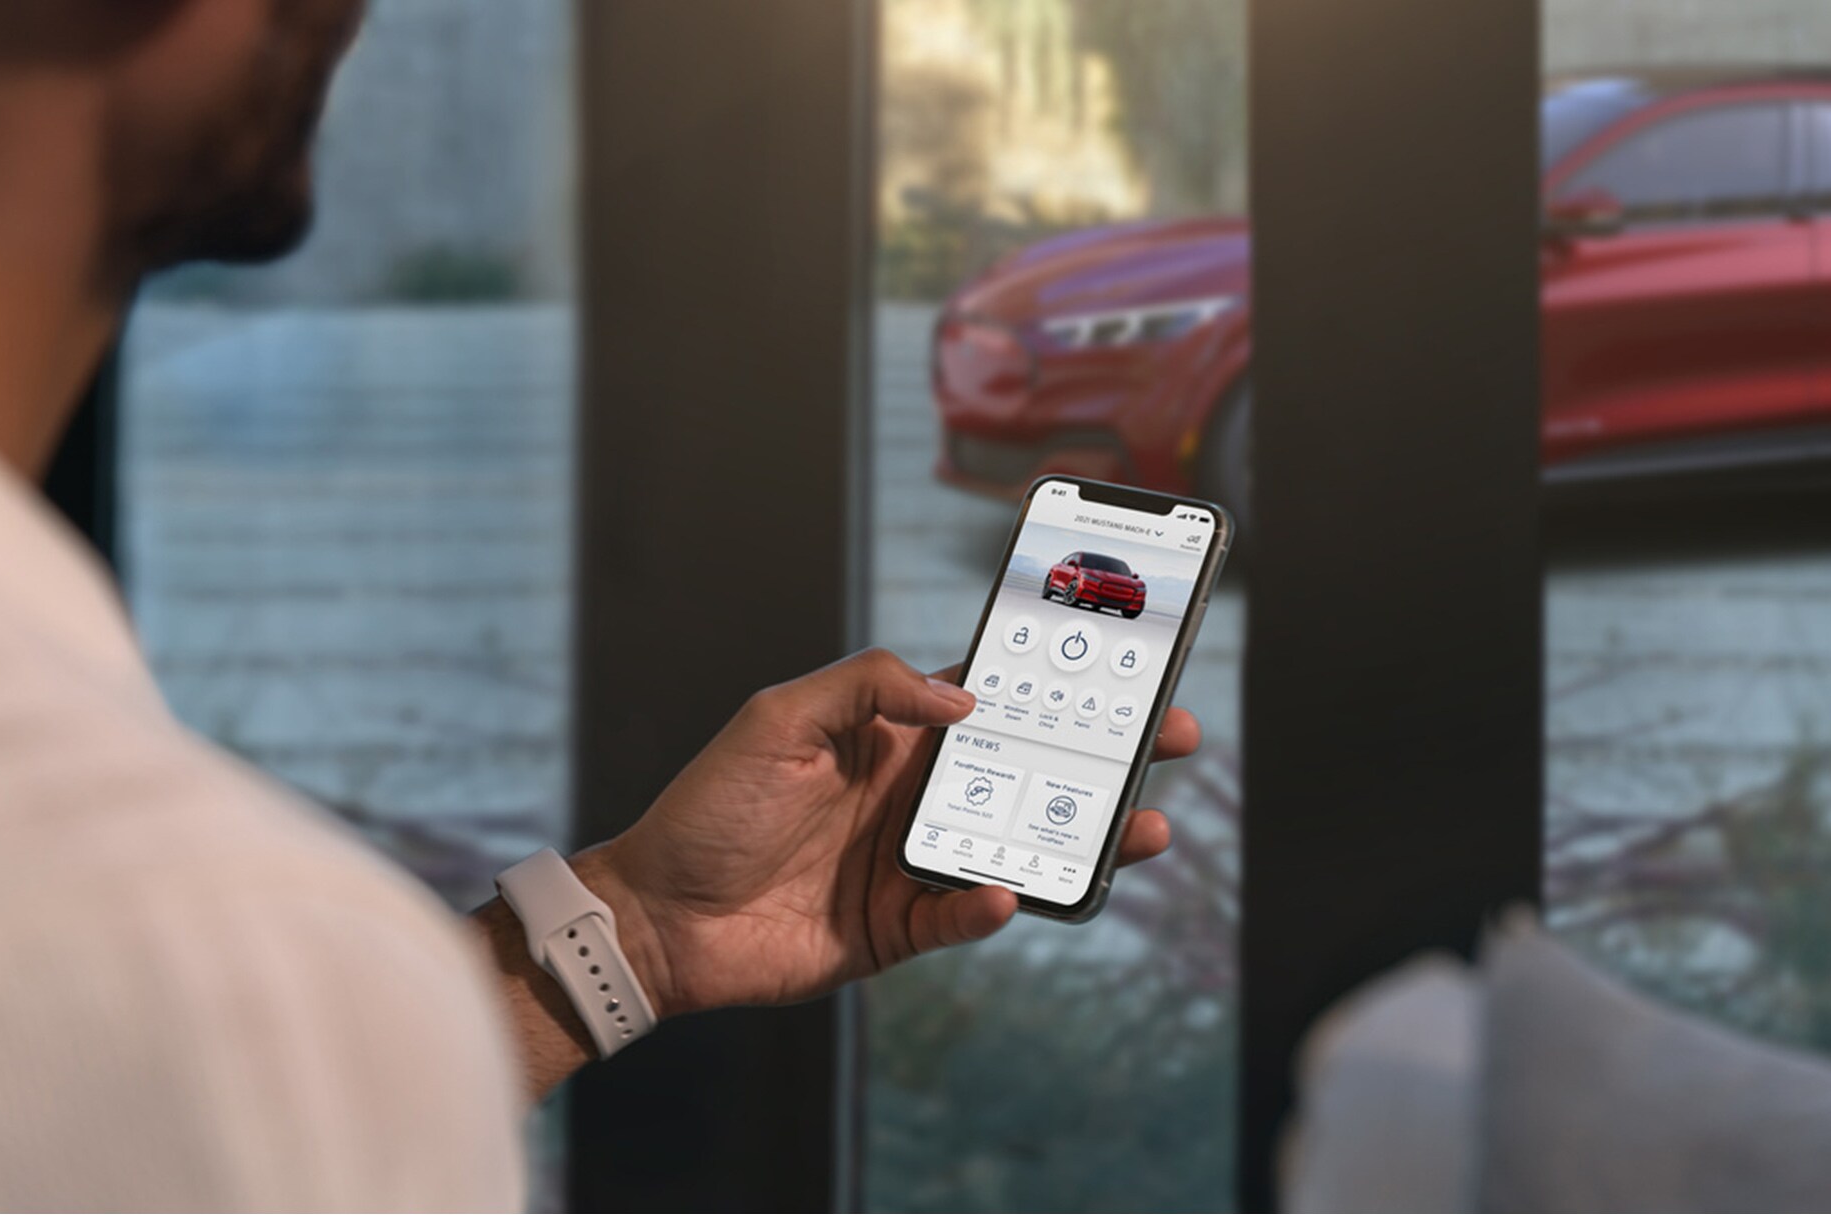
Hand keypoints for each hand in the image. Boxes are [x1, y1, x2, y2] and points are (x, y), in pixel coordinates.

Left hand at [578, 648, 1197, 1019]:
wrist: (659, 916)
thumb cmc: (709, 808)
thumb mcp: (778, 719)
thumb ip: (869, 687)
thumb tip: (963, 699)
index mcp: (891, 738)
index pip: (990, 701)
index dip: (1053, 685)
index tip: (1118, 668)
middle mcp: (914, 797)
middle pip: (1028, 772)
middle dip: (1102, 758)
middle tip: (1171, 742)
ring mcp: (912, 864)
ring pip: (1017, 845)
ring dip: (1080, 837)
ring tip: (1140, 828)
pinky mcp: (901, 928)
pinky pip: (962, 915)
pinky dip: (989, 906)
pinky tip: (1006, 892)